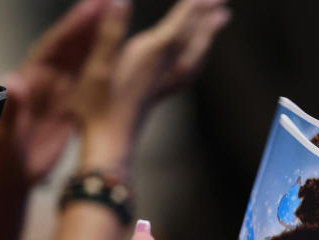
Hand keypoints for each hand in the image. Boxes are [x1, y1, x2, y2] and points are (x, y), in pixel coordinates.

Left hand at [0, 0, 117, 185]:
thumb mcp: (5, 135)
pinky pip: (88, 83)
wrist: (9, 178)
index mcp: (29, 80)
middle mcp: (45, 81)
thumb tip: (13, 82)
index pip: (55, 46)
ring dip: (98, 41)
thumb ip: (10, 109)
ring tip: (119, 20)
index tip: (94, 7)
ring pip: (81, 61)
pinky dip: (102, 69)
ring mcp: (57, 93)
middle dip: (90, 24)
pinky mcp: (68, 108)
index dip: (74, 26)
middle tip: (113, 3)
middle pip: (71, 46)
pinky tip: (119, 60)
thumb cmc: (2, 158)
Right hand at [71, 0, 230, 164]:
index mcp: (149, 57)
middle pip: (192, 37)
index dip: (193, 6)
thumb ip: (109, 31)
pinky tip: (196, 57)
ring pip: (194, 54)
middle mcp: (162, 68)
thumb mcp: (95, 66)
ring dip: (207, 35)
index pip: (178, 25)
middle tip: (223, 1)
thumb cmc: (96, 108)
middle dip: (207, 17)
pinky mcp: (158, 94)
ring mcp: (162, 83)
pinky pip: (187, 71)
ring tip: (220, 21)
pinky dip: (197, 57)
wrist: (108, 146)